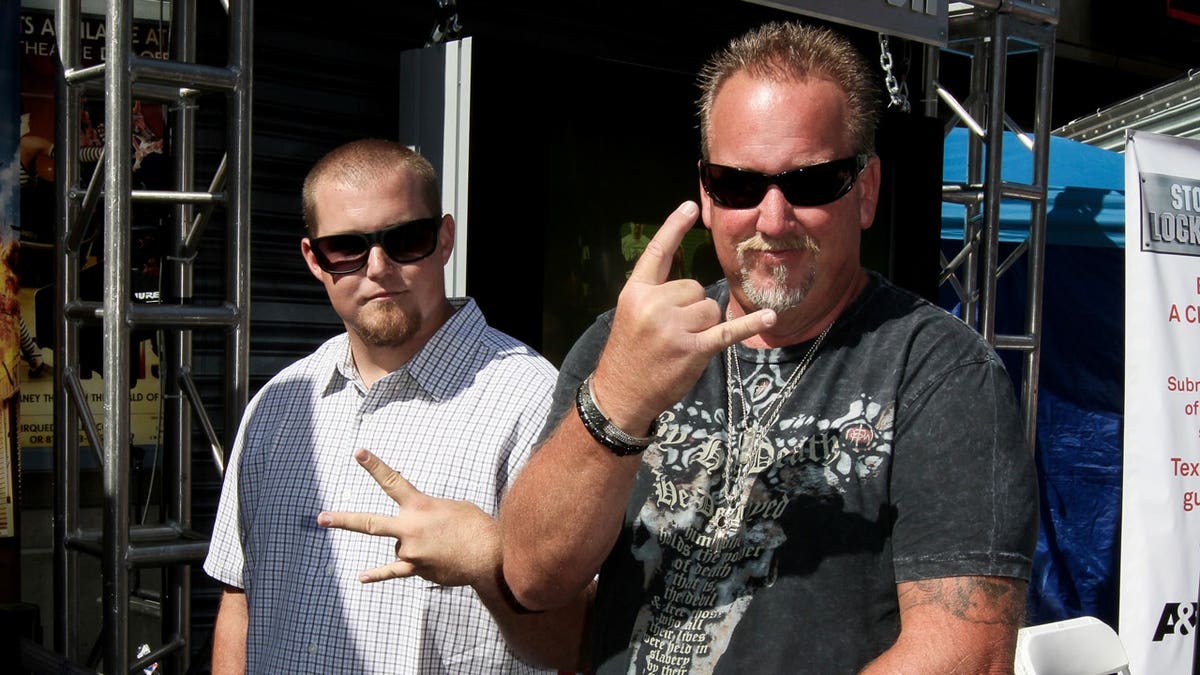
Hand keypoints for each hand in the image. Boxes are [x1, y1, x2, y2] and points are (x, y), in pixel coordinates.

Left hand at [317, 448, 500, 586]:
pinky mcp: (416, 569)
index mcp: (420, 505)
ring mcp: (410, 551)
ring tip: (440, 545)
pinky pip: (393, 572)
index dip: (374, 465)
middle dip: (344, 520)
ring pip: (398, 547)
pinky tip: (361, 578)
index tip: (358, 453)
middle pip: (369, 523)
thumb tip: (414, 526)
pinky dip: (378, 574)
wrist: (489, 555)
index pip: (392, 481)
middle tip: (321, 518)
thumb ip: (426, 511)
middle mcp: (410, 528)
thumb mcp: (450, 506)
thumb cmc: (474, 526)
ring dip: (414, 545)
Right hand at [592, 201, 775, 432]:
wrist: (620, 394)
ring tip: (681, 345)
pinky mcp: (693, 349)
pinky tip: (770, 316)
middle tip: (672, 333)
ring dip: (704, 326)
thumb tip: (695, 291)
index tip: (690, 207)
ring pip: (711, 308)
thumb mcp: (632, 315)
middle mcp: (655, 305)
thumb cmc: (629, 354)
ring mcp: (674, 328)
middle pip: (696, 288)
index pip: (658, 253)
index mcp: (636, 292)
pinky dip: (751, 324)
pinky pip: (728, 330)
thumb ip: (656, 296)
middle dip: (692, 308)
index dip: (674, 228)